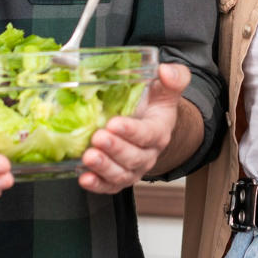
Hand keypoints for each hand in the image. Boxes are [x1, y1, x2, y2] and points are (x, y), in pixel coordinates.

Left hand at [78, 63, 190, 194]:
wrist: (150, 125)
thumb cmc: (153, 106)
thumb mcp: (165, 89)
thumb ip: (173, 78)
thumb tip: (166, 71)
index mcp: (159, 130)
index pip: (148, 134)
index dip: (132, 131)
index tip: (114, 123)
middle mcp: (148, 154)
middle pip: (134, 157)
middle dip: (115, 149)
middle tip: (98, 138)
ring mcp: (133, 168)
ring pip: (122, 174)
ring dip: (104, 167)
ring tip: (89, 157)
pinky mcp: (118, 178)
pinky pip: (109, 186)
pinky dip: (96, 185)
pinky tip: (84, 178)